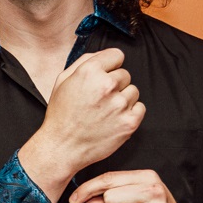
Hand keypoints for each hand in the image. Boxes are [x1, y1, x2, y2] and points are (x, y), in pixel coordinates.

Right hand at [19, 49, 144, 197]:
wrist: (63, 147)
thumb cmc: (61, 115)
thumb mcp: (63, 81)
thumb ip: (84, 62)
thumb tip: (103, 55)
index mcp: (90, 71)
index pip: (117, 55)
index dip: (110, 65)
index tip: (105, 75)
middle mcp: (107, 85)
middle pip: (125, 74)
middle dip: (115, 84)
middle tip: (100, 99)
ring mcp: (120, 104)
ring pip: (133, 91)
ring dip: (123, 99)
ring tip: (106, 111)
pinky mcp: (130, 122)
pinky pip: (140, 107)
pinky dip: (130, 113)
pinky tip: (114, 119)